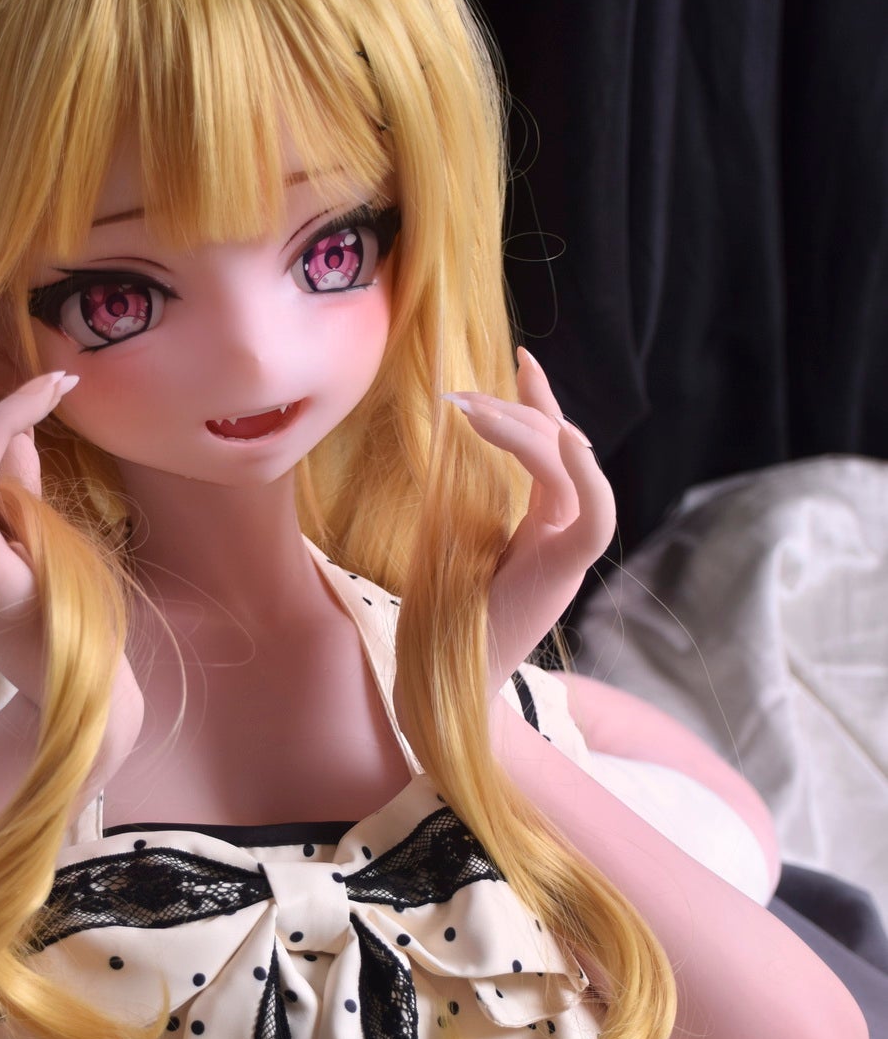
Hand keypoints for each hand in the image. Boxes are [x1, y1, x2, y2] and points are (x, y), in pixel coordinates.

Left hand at [444, 348, 616, 692]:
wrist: (449, 681)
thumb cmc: (445, 618)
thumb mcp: (455, 542)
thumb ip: (471, 501)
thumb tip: (452, 448)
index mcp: (543, 525)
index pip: (553, 447)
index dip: (542, 399)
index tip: (520, 357)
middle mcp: (563, 532)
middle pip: (558, 448)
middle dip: (516, 411)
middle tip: (459, 396)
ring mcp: (567, 551)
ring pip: (568, 469)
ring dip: (523, 430)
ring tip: (468, 410)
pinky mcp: (566, 572)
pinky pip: (594, 518)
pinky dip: (584, 478)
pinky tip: (562, 439)